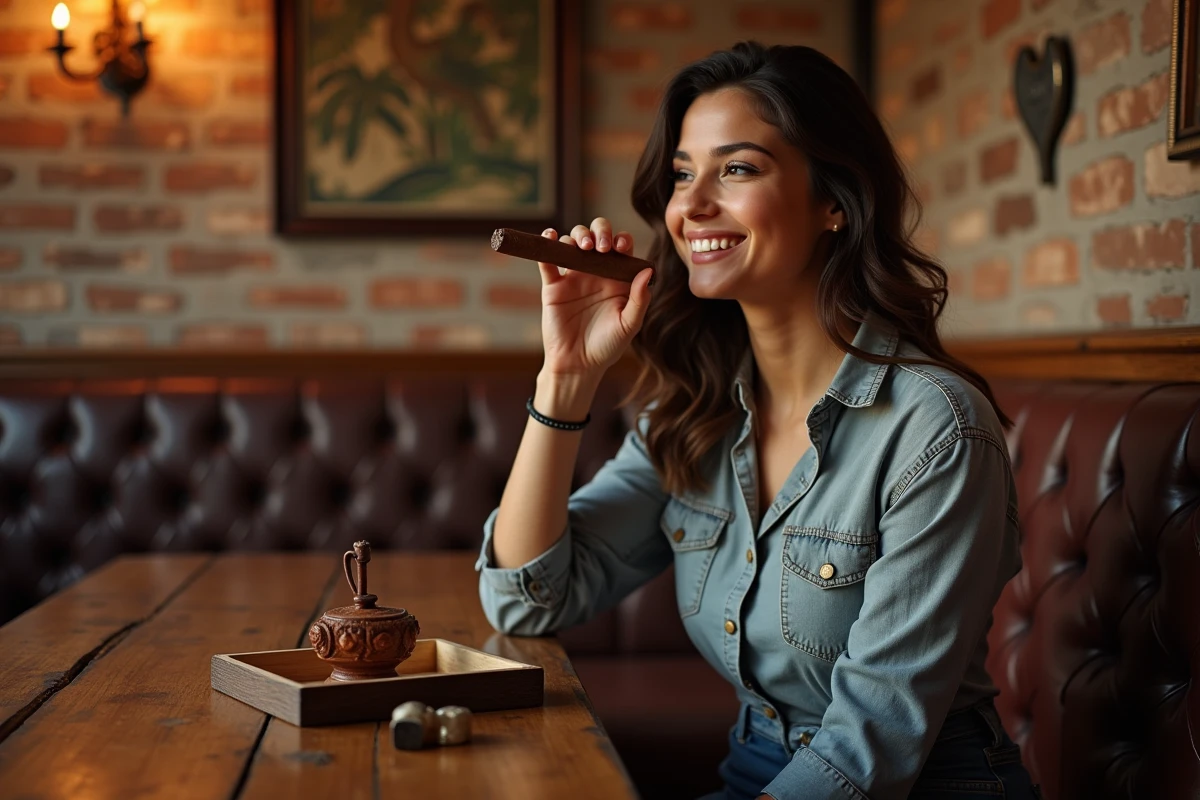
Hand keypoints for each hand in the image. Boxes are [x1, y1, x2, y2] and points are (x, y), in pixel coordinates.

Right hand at [536, 217, 653, 379]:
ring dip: (577, 235)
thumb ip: (640, 298)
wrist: (577, 365)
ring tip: (583, 247)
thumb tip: (648, 269)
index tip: (620, 247)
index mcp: (617, 278)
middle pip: (596, 235)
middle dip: (599, 231)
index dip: (621, 239)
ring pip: (572, 241)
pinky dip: (547, 243)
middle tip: (600, 247)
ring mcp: (573, 276)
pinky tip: (551, 235)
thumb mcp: (629, 324)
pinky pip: (547, 258)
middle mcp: (596, 272)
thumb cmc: (607, 346)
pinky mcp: (553, 284)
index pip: (621, 247)